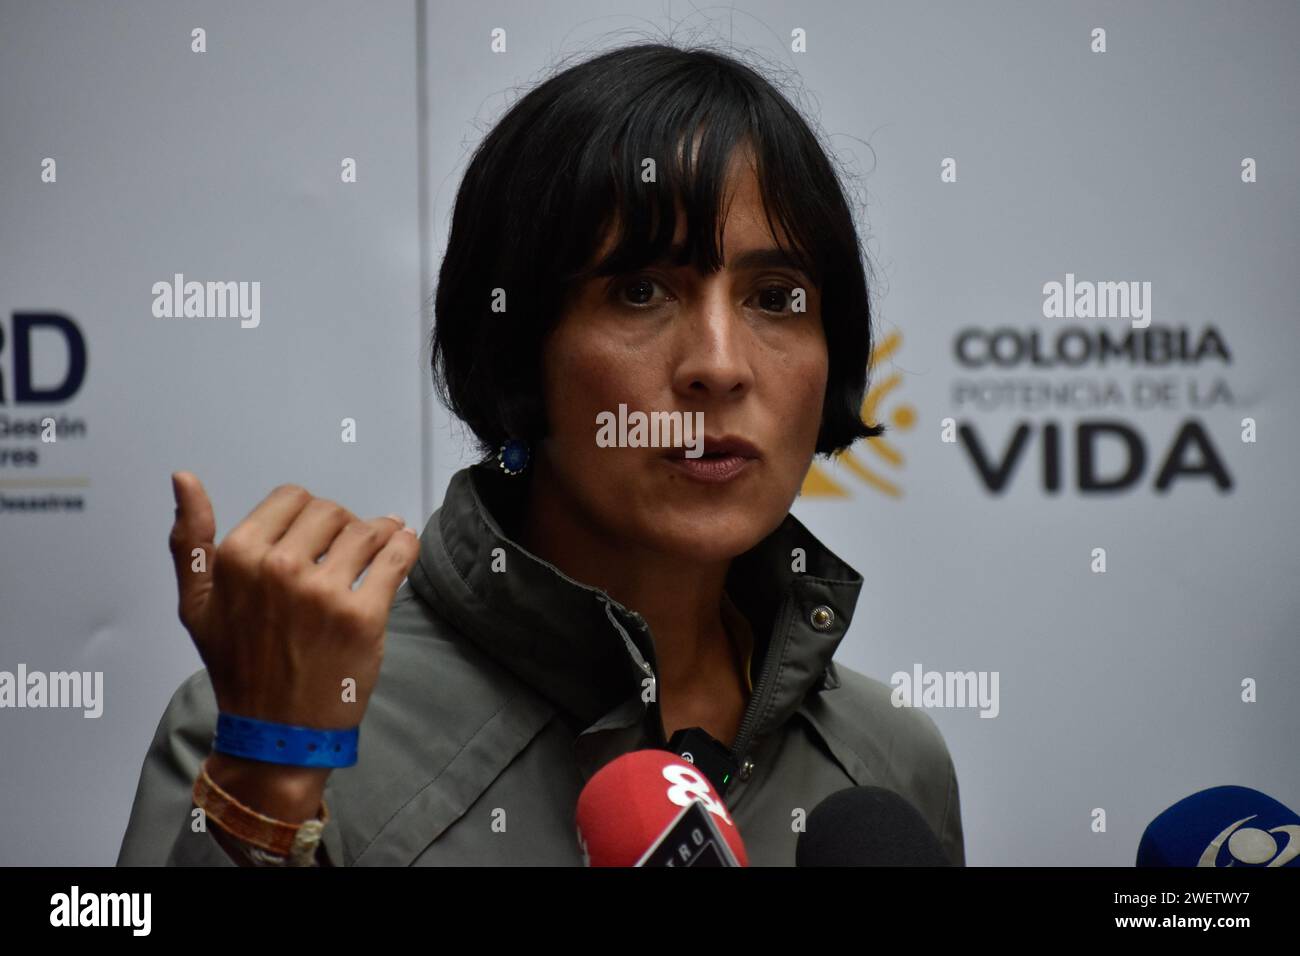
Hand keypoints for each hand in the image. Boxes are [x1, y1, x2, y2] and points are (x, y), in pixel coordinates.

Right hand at [168, 472, 419, 737]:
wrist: (275, 731)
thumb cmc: (238, 665)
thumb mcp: (196, 604)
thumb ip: (189, 539)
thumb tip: (184, 478)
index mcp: (238, 557)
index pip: (292, 498)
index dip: (306, 516)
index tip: (313, 540)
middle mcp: (279, 568)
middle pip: (332, 512)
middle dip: (341, 527)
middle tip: (343, 554)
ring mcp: (323, 593)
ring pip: (368, 530)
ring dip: (378, 536)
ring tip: (374, 555)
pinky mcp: (363, 616)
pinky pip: (396, 557)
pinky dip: (405, 547)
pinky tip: (401, 550)